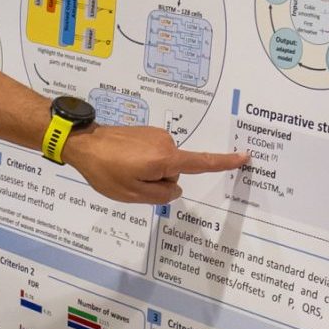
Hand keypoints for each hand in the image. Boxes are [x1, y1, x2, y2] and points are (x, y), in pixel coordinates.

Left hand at [63, 125, 246, 204]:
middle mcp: (165, 143)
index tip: (245, 156)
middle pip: (174, 172)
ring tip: (122, 169)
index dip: (223, 163)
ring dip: (147, 172)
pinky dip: (142, 162)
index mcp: (165, 159)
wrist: (83, 142)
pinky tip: (122, 161)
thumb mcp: (132, 194)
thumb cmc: (105, 171)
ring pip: (163, 165)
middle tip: (129, 180)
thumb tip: (174, 187)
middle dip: (157, 181)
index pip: (201, 163)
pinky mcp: (147, 132)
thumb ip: (160, 196)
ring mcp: (156, 135)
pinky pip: (153, 155)